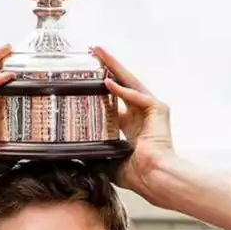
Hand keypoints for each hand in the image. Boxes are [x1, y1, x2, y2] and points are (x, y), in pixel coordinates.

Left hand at [91, 46, 174, 196]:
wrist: (154, 177)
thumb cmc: (138, 175)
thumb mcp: (108, 160)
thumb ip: (94, 152)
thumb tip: (72, 153)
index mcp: (132, 127)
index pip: (114, 100)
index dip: (101, 88)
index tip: (87, 78)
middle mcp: (142, 114)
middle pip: (121, 84)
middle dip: (107, 67)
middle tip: (92, 52)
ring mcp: (151, 110)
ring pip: (129, 82)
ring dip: (114, 67)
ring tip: (99, 53)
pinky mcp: (158, 109)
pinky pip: (138, 95)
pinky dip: (123, 89)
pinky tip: (108, 82)